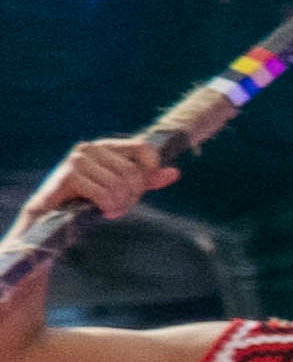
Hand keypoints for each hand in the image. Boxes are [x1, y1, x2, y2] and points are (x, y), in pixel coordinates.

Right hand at [18, 137, 169, 230]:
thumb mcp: (121, 188)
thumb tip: (174, 172)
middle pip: (133, 171)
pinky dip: (108, 207)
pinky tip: (102, 211)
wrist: (50, 214)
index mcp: (106, 147)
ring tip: (111, 210)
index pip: (145, 149)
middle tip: (121, 206)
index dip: (149, 172)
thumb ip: (146, 180)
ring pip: (119, 184)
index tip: (138, 189)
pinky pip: (104, 193)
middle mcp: (91, 148)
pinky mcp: (69, 176)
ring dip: (120, 204)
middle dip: (132, 195)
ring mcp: (78, 160)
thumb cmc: (85, 199)